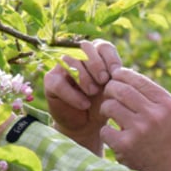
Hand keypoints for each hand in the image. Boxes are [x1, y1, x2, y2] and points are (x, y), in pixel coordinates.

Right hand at [43, 40, 121, 154]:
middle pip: (85, 47)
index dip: (110, 58)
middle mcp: (77, 55)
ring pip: (70, 60)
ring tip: (93, 93)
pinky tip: (84, 104)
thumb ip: (117, 78)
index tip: (117, 73)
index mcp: (96, 54)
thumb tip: (120, 71)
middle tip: (104, 81)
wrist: (87, 124)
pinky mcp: (50, 80)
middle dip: (96, 63)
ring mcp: (62, 66)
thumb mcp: (113, 90)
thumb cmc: (102, 103)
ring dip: (84, 77)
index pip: (102, 46)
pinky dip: (73, 95)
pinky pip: (59, 83)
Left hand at [99, 68, 170, 170]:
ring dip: (105, 110)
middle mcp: (155, 115)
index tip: (115, 78)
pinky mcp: (126, 146)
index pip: (137, 79)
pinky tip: (115, 136)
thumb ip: (150, 95)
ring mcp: (140, 130)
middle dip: (109, 90)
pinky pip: (105, 129)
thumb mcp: (169, 114)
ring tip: (110, 116)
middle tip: (108, 96)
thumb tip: (120, 73)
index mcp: (167, 104)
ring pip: (109, 106)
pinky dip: (106, 132)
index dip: (121, 75)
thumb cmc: (167, 139)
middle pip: (120, 89)